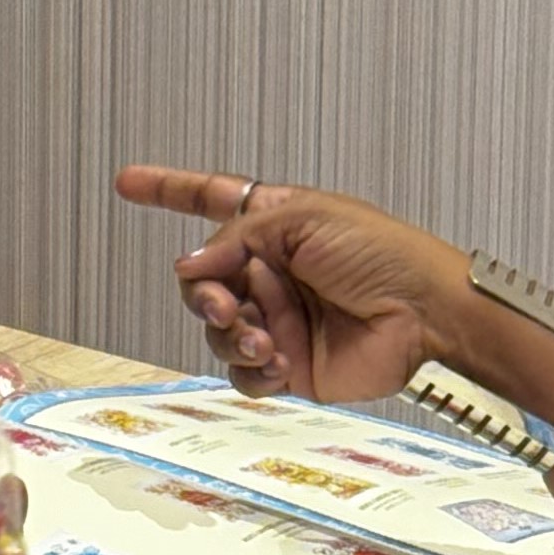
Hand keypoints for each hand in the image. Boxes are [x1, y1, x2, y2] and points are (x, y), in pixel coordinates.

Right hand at [116, 167, 454, 400]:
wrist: (425, 314)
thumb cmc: (384, 253)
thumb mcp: (305, 220)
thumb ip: (237, 239)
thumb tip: (190, 266)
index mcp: (274, 225)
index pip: (209, 199)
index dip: (166, 189)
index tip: (128, 182)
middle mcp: (270, 272)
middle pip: (201, 281)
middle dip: (204, 294)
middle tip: (225, 303)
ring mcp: (277, 319)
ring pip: (215, 331)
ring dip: (231, 333)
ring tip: (265, 336)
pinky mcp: (288, 365)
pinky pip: (242, 372)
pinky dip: (251, 368)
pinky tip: (277, 359)